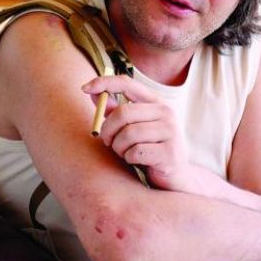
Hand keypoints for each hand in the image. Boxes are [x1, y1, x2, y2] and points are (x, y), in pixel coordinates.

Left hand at [82, 75, 194, 191]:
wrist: (176, 177)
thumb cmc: (149, 148)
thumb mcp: (132, 126)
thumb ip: (114, 110)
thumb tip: (92, 92)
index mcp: (155, 102)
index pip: (127, 83)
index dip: (104, 83)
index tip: (84, 88)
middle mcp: (166, 112)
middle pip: (123, 113)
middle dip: (107, 130)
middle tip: (107, 141)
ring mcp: (171, 132)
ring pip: (127, 134)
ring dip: (118, 147)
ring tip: (124, 153)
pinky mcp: (170, 152)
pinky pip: (135, 152)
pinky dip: (129, 158)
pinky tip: (137, 161)